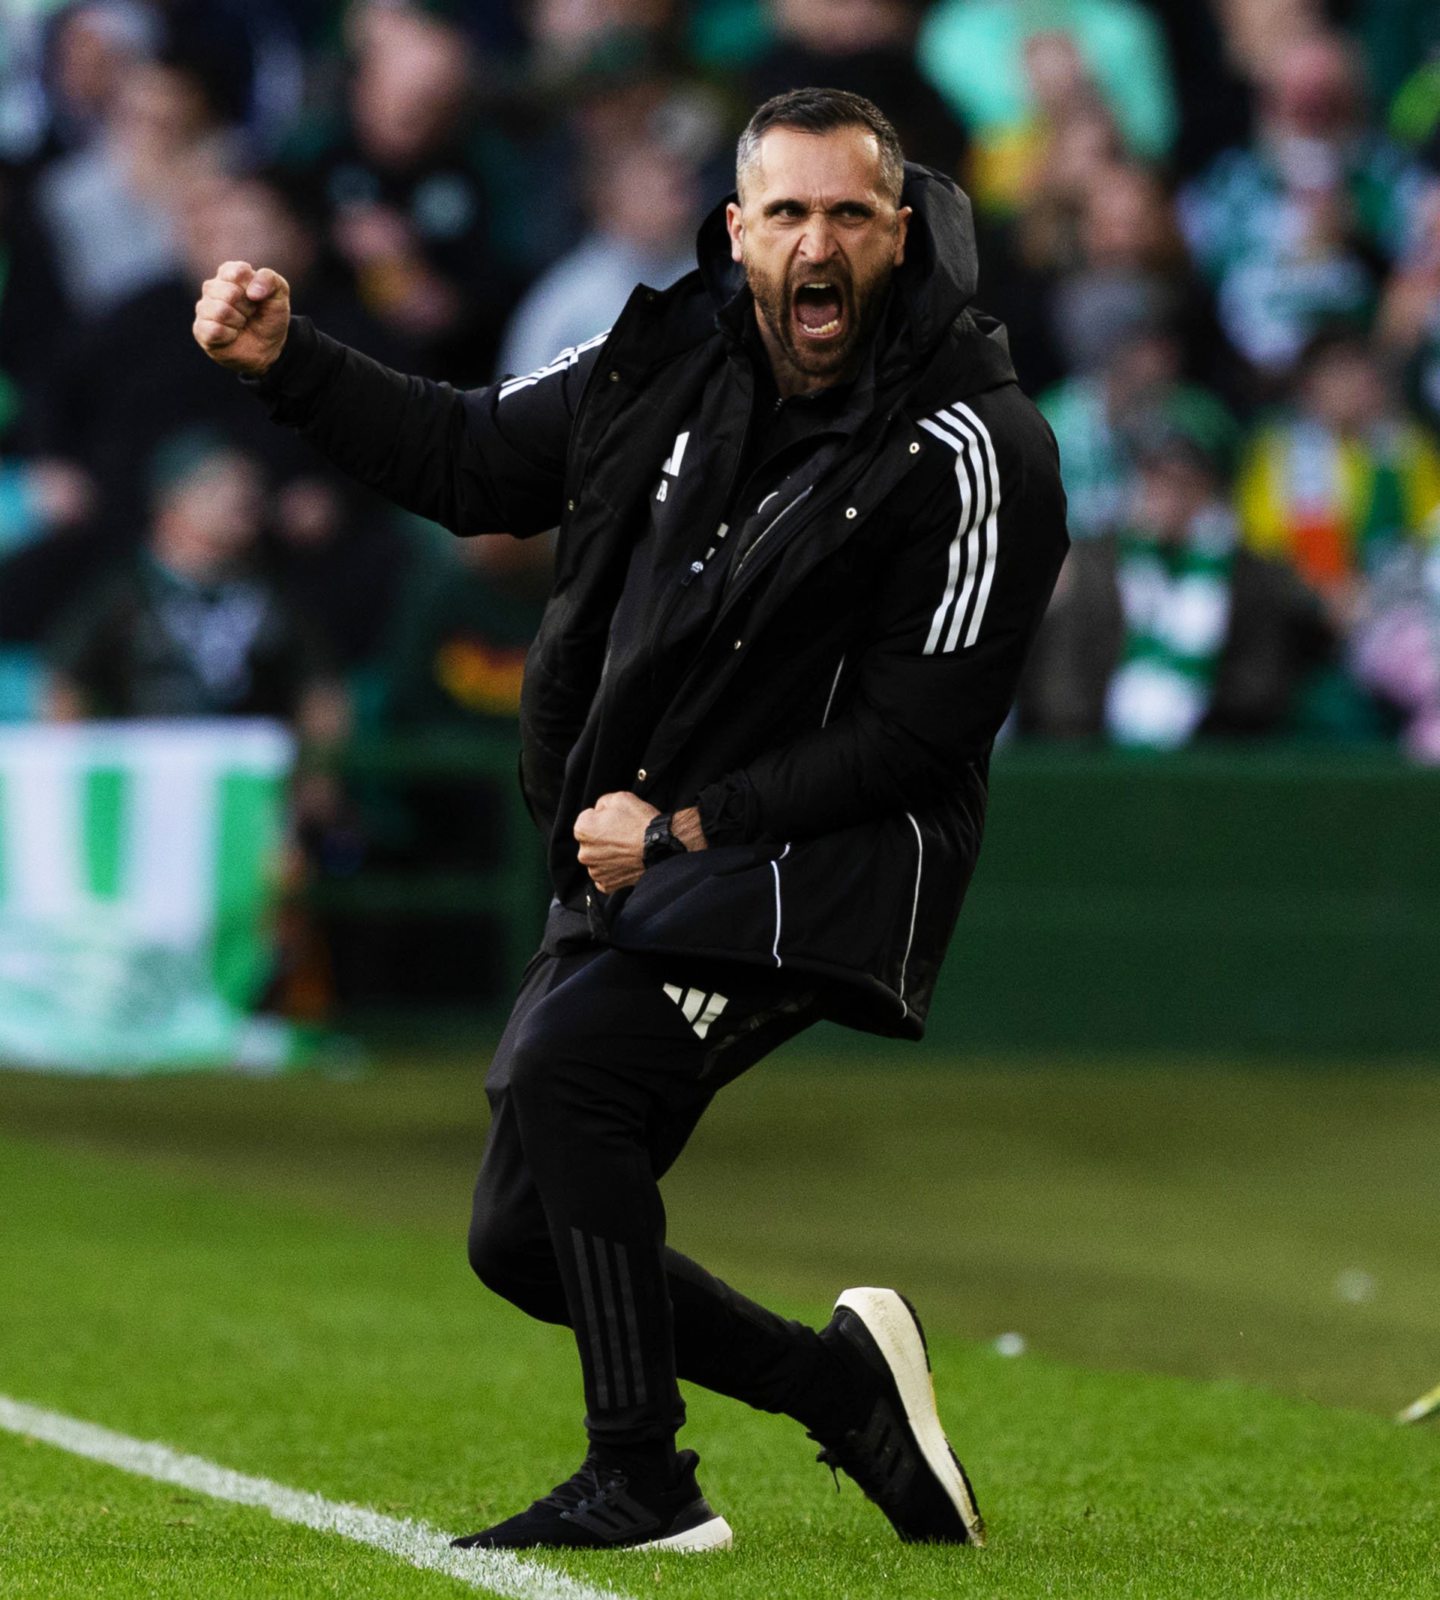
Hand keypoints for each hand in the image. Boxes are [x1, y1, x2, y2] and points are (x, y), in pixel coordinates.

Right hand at [193, 260, 290, 375]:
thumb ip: (269, 280)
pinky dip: (230, 335)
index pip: (238, 272)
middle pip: (230, 293)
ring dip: (239, 321)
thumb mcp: (279, 294)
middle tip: (250, 314)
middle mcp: (212, 287)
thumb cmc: (270, 316)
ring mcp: (204, 308)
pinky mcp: (201, 329)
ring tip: (241, 324)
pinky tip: (232, 335)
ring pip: (220, 311)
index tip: (258, 298)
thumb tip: (252, 292)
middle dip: (248, 308)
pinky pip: (213, 329)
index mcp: (229, 273)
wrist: (269, 347)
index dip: (254, 289)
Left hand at [574, 791, 657, 894]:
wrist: (662, 847)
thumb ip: (602, 803)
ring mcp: (595, 871)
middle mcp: (584, 853)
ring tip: (627, 849)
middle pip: (591, 841)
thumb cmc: (642, 822)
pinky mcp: (607, 885)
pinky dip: (613, 870)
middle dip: (603, 837)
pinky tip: (625, 862)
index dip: (603, 817)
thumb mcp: (620, 797)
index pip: (587, 819)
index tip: (616, 820)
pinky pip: (605, 875)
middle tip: (623, 834)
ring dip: (607, 855)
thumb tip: (599, 810)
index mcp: (582, 830)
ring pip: (597, 859)